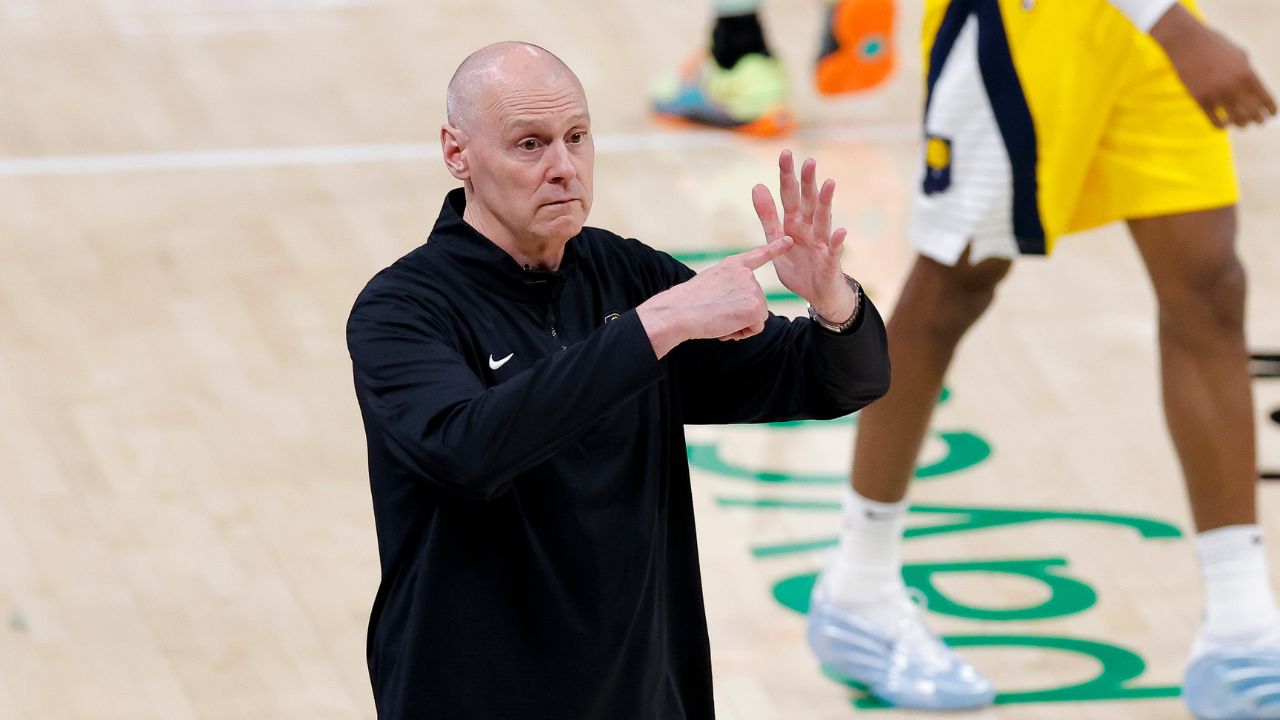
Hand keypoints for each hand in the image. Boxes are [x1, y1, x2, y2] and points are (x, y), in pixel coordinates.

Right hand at [637, 235, 793, 357]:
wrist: (679, 311)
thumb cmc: (687, 303)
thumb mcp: (710, 284)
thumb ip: (729, 288)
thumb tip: (740, 308)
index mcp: (732, 265)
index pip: (758, 255)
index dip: (774, 248)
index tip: (788, 239)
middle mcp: (746, 274)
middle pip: (756, 301)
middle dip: (740, 314)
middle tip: (718, 314)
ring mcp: (753, 289)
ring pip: (756, 316)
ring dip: (740, 324)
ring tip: (719, 319)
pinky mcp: (755, 307)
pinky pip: (756, 328)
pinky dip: (743, 333)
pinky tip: (726, 326)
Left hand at [752, 150, 856, 322]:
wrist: (816, 294)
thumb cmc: (798, 265)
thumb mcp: (775, 240)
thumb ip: (767, 215)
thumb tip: (757, 185)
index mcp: (794, 222)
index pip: (789, 195)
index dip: (787, 176)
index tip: (785, 153)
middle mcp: (810, 227)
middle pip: (808, 201)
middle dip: (808, 182)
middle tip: (809, 161)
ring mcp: (822, 243)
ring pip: (824, 219)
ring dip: (826, 203)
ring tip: (829, 184)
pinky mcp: (830, 261)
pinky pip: (834, 250)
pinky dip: (838, 241)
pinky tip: (841, 231)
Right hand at [1151, 4, 1276, 127]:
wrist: (1188, 42)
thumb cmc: (1215, 45)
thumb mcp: (1239, 55)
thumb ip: (1249, 72)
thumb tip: (1254, 92)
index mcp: (1248, 74)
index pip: (1266, 100)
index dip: (1271, 111)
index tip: (1271, 115)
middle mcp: (1234, 86)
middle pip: (1253, 114)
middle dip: (1258, 120)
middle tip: (1258, 122)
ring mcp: (1216, 94)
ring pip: (1236, 121)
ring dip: (1241, 124)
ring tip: (1241, 123)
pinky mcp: (1200, 100)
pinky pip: (1215, 122)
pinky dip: (1222, 126)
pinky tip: (1224, 123)